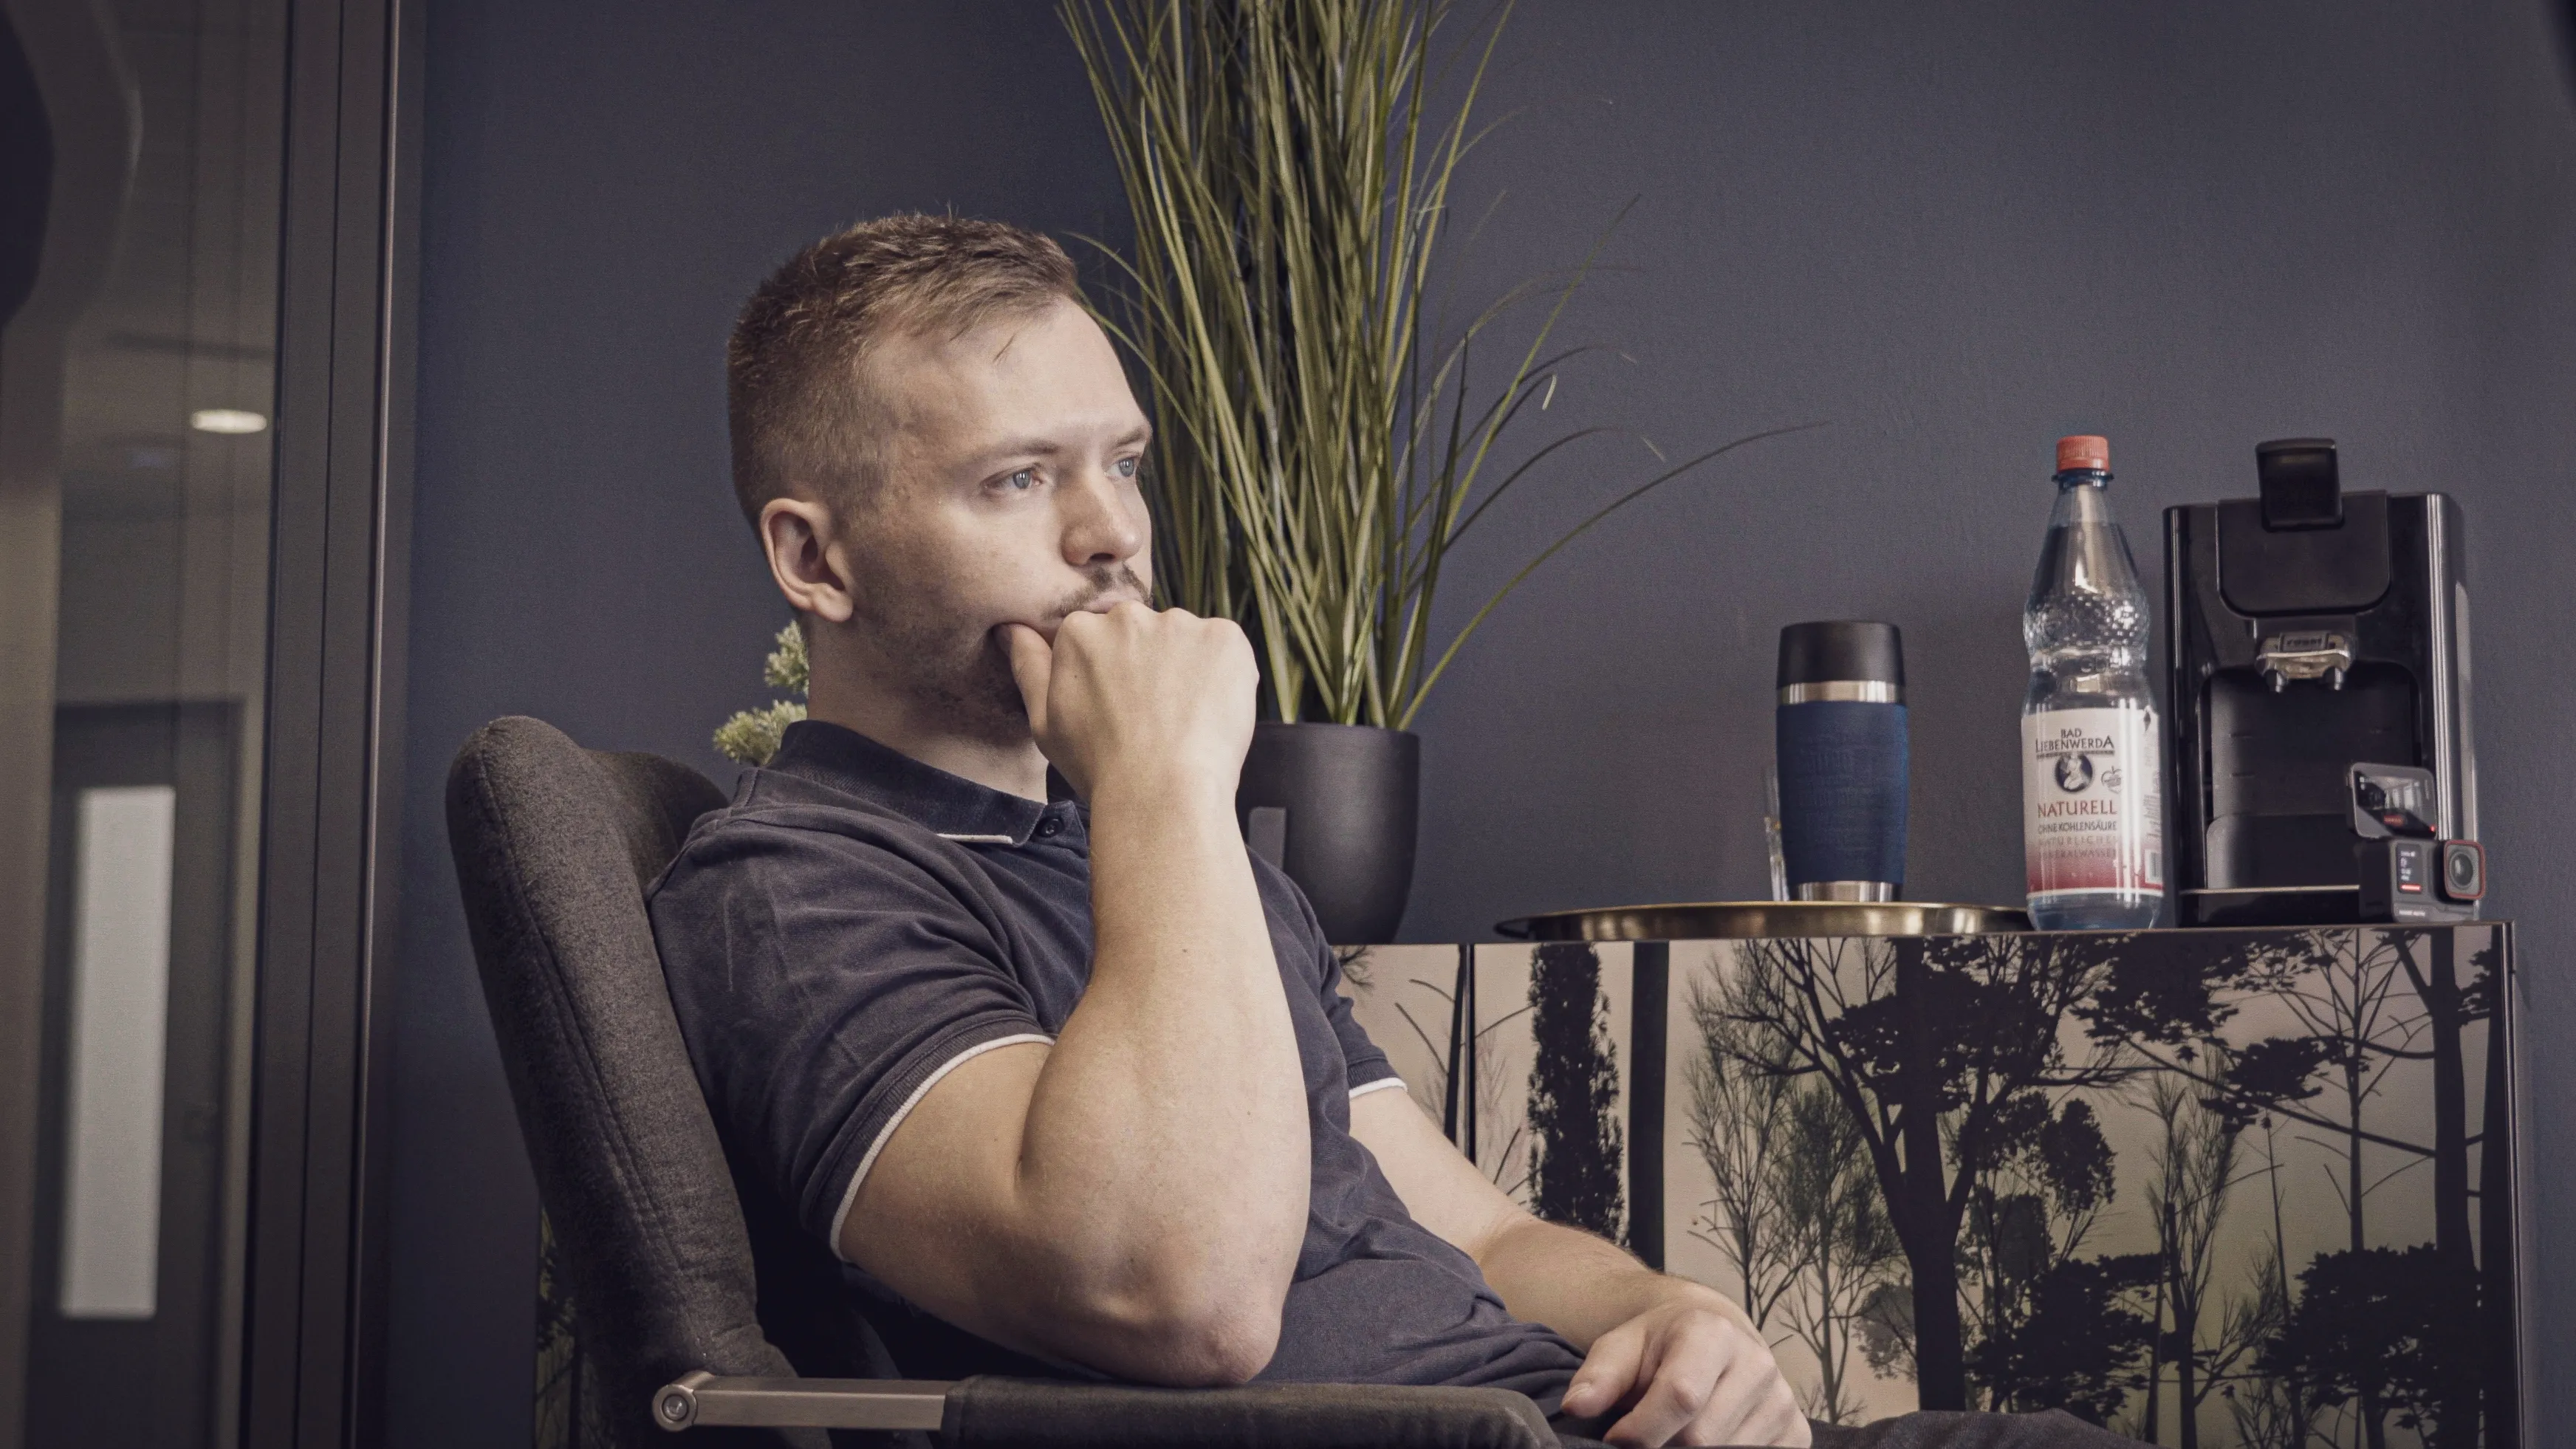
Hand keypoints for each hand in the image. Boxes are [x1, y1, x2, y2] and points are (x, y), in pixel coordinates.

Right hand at [1001, 602, 1255, 803]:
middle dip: (1150, 667)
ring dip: (1188, 670)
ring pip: (1185, 641)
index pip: (1101, 640)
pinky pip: (1225, 648)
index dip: (1114, 679)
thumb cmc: (1100, 768)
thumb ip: (1029, 666)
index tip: (1121, 713)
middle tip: (1155, 719)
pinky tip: (1210, 713)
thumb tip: (1012, 627)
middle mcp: (1127, 616)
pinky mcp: (1225, 637)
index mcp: (1079, 631)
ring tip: (1184, 722)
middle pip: (1143, 635)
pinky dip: (1224, 674)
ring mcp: (1180, 623)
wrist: (1162, 794)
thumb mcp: (1045, 723)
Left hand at [1560, 1297, 1808, 1447]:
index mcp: (1714, 1334)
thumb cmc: (1660, 1347)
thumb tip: (1576, 1407)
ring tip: (1675, 1435)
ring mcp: (1782, 1402)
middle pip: (1702, 1439)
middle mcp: (1757, 1364)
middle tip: (1648, 1437)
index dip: (1641, 1429)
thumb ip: (1598, 1376)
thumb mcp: (1622, 1347)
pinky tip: (1710, 1443)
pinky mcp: (1797, 1433)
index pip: (1681, 1396)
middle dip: (1663, 1446)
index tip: (1615, 1438)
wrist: (1712, 1340)